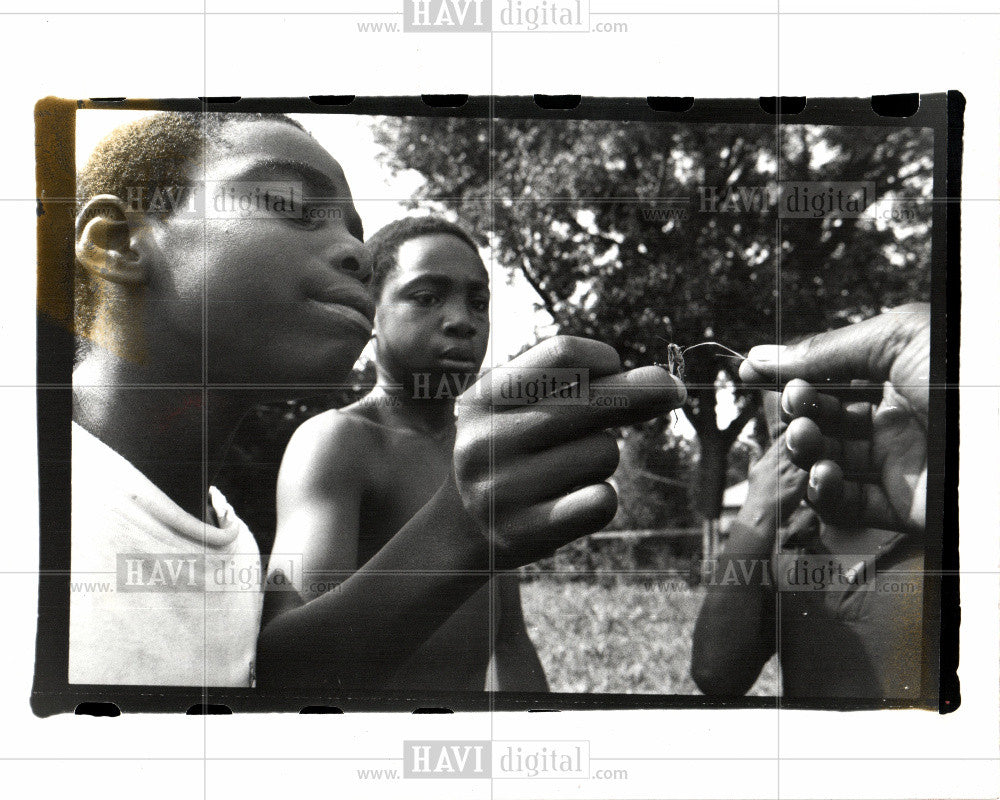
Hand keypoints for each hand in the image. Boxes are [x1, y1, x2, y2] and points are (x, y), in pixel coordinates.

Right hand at [453, 336, 685, 567]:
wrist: (463, 525)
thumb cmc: (512, 451)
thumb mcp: (521, 408)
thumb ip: (581, 388)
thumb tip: (666, 384)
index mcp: (483, 397)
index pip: (560, 355)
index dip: (602, 356)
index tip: (618, 365)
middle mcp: (486, 440)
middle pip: (591, 401)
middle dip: (642, 393)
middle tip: (675, 390)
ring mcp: (503, 489)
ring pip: (603, 452)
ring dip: (602, 457)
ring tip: (568, 469)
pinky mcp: (526, 533)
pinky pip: (601, 500)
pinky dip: (602, 495)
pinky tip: (576, 498)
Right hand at [739, 304, 928, 533]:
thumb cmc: (966, 372)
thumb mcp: (895, 338)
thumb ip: (825, 349)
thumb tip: (761, 354)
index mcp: (900, 369)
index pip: (829, 372)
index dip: (789, 372)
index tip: (748, 371)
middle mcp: (899, 415)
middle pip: (824, 416)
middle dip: (799, 409)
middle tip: (797, 407)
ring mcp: (900, 463)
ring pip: (828, 459)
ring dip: (804, 448)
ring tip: (806, 440)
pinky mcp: (904, 507)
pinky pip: (847, 504)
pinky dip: (823, 492)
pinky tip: (824, 474)